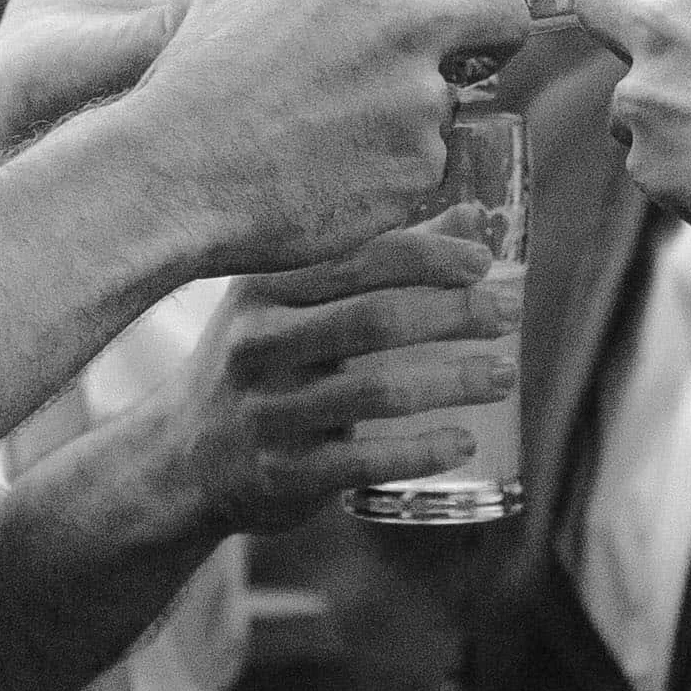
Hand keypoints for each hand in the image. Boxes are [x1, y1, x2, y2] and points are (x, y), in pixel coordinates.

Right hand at [145, 0, 529, 270]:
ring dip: (428, 106)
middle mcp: (411, 18)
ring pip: (467, 94)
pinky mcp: (423, 165)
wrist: (174, 178)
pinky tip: (340, 166)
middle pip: (511, 16)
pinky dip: (398, 164)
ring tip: (351, 122)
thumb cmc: (196, 80)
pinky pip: (434, 158)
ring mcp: (422, 97)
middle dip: (490, 38)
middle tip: (449, 59)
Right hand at [164, 224, 523, 530]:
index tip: (484, 261)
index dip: (431, 256)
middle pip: (375, 319)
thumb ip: (374, 259)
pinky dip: (423, 450)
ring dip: (454, 381)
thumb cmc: (256, 362)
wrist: (179, 458)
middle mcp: (262, 344)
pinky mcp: (281, 471)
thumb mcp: (290, 300)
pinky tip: (466, 440)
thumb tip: (467, 219)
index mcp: (266, 289)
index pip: (359, 258)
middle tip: (511, 314)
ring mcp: (269, 411)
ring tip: (505, 375)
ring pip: (378, 390)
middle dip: (455, 313)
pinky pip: (364, 460)